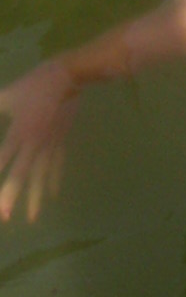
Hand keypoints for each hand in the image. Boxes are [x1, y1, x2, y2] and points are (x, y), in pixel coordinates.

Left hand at [0, 61, 78, 222]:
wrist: (68, 76)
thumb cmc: (33, 85)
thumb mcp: (6, 96)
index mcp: (19, 131)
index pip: (2, 159)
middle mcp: (34, 143)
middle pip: (22, 173)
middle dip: (12, 195)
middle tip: (3, 217)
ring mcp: (49, 144)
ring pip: (41, 175)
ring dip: (36, 197)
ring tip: (31, 220)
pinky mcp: (59, 141)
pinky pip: (56, 164)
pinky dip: (53, 181)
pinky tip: (51, 196)